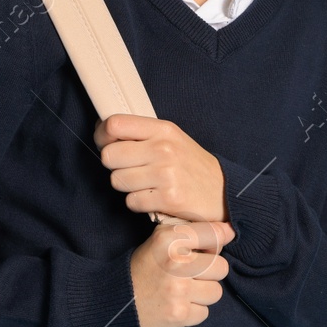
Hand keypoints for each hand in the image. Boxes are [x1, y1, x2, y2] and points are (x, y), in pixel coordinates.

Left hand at [95, 114, 228, 222]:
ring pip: (117, 180)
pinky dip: (138, 202)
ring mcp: (166, 175)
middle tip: (130, 168)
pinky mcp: (168, 199)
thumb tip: (103, 129)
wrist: (224, 192)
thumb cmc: (191, 165)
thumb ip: (142, 133)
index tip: (106, 143)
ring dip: (127, 186)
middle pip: (109, 156)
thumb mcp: (172, 139)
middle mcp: (164, 149)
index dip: (101, 136)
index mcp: (163, 130)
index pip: (115, 124)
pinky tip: (153, 197)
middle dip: (114, 165)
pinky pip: (131, 202)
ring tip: (146, 184)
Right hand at [129, 219, 234, 326]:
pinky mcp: (179, 314)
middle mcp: (175, 263)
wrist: (117, 301)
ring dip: (203, 294)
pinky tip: (178, 305)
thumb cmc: (145, 268)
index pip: (214, 235)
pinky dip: (193, 312)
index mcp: (169, 239)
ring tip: (184, 291)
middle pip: (221, 267)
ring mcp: (178, 290)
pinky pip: (204, 313)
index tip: (209, 248)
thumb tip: (230, 231)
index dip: (216, 243)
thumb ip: (192, 232)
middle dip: (209, 273)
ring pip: (216, 292)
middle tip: (192, 275)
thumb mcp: (161, 240)